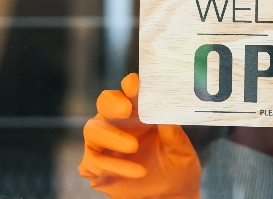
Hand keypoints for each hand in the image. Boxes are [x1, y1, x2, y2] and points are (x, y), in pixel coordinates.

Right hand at [78, 73, 201, 198]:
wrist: (172, 196)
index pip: (130, 91)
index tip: (134, 84)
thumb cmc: (177, 166)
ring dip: (112, 137)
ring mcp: (104, 144)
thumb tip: (166, 110)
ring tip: (134, 148)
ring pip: (92, 129)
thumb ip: (172, 131)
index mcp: (139, 112)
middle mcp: (118, 123)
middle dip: (112, 103)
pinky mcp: (96, 167)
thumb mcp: (181, 150)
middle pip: (104, 103)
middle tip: (125, 110)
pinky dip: (113, 166)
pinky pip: (93, 162)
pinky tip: (136, 172)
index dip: (130, 85)